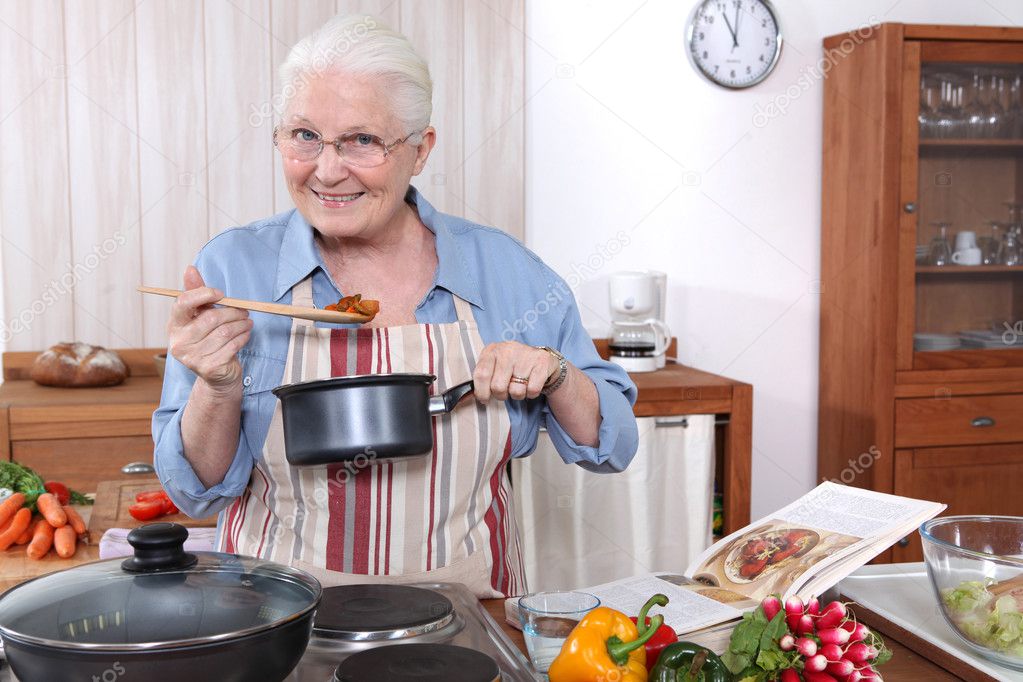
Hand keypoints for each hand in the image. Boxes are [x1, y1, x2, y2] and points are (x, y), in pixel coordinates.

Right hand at [167, 265, 252, 391]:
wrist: (217, 375)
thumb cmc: (209, 340)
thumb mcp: (201, 315)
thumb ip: (196, 293)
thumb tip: (190, 269)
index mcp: (174, 325)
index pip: (183, 303)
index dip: (203, 294)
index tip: (220, 294)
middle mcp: (179, 342)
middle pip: (211, 318)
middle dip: (232, 312)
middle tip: (244, 311)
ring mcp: (192, 357)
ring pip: (224, 332)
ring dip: (241, 325)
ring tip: (247, 322)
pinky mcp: (209, 368)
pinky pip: (232, 346)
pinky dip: (243, 338)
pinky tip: (245, 335)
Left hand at [473, 342, 558, 402]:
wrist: (540, 359)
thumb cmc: (513, 366)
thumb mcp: (495, 365)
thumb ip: (483, 377)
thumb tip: (472, 397)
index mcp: (492, 350)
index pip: (481, 375)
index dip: (481, 392)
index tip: (485, 399)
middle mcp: (508, 350)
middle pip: (498, 387)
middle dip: (501, 395)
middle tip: (506, 391)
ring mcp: (525, 355)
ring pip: (516, 391)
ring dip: (518, 394)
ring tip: (520, 385)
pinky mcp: (542, 362)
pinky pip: (532, 390)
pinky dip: (531, 393)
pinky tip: (531, 383)